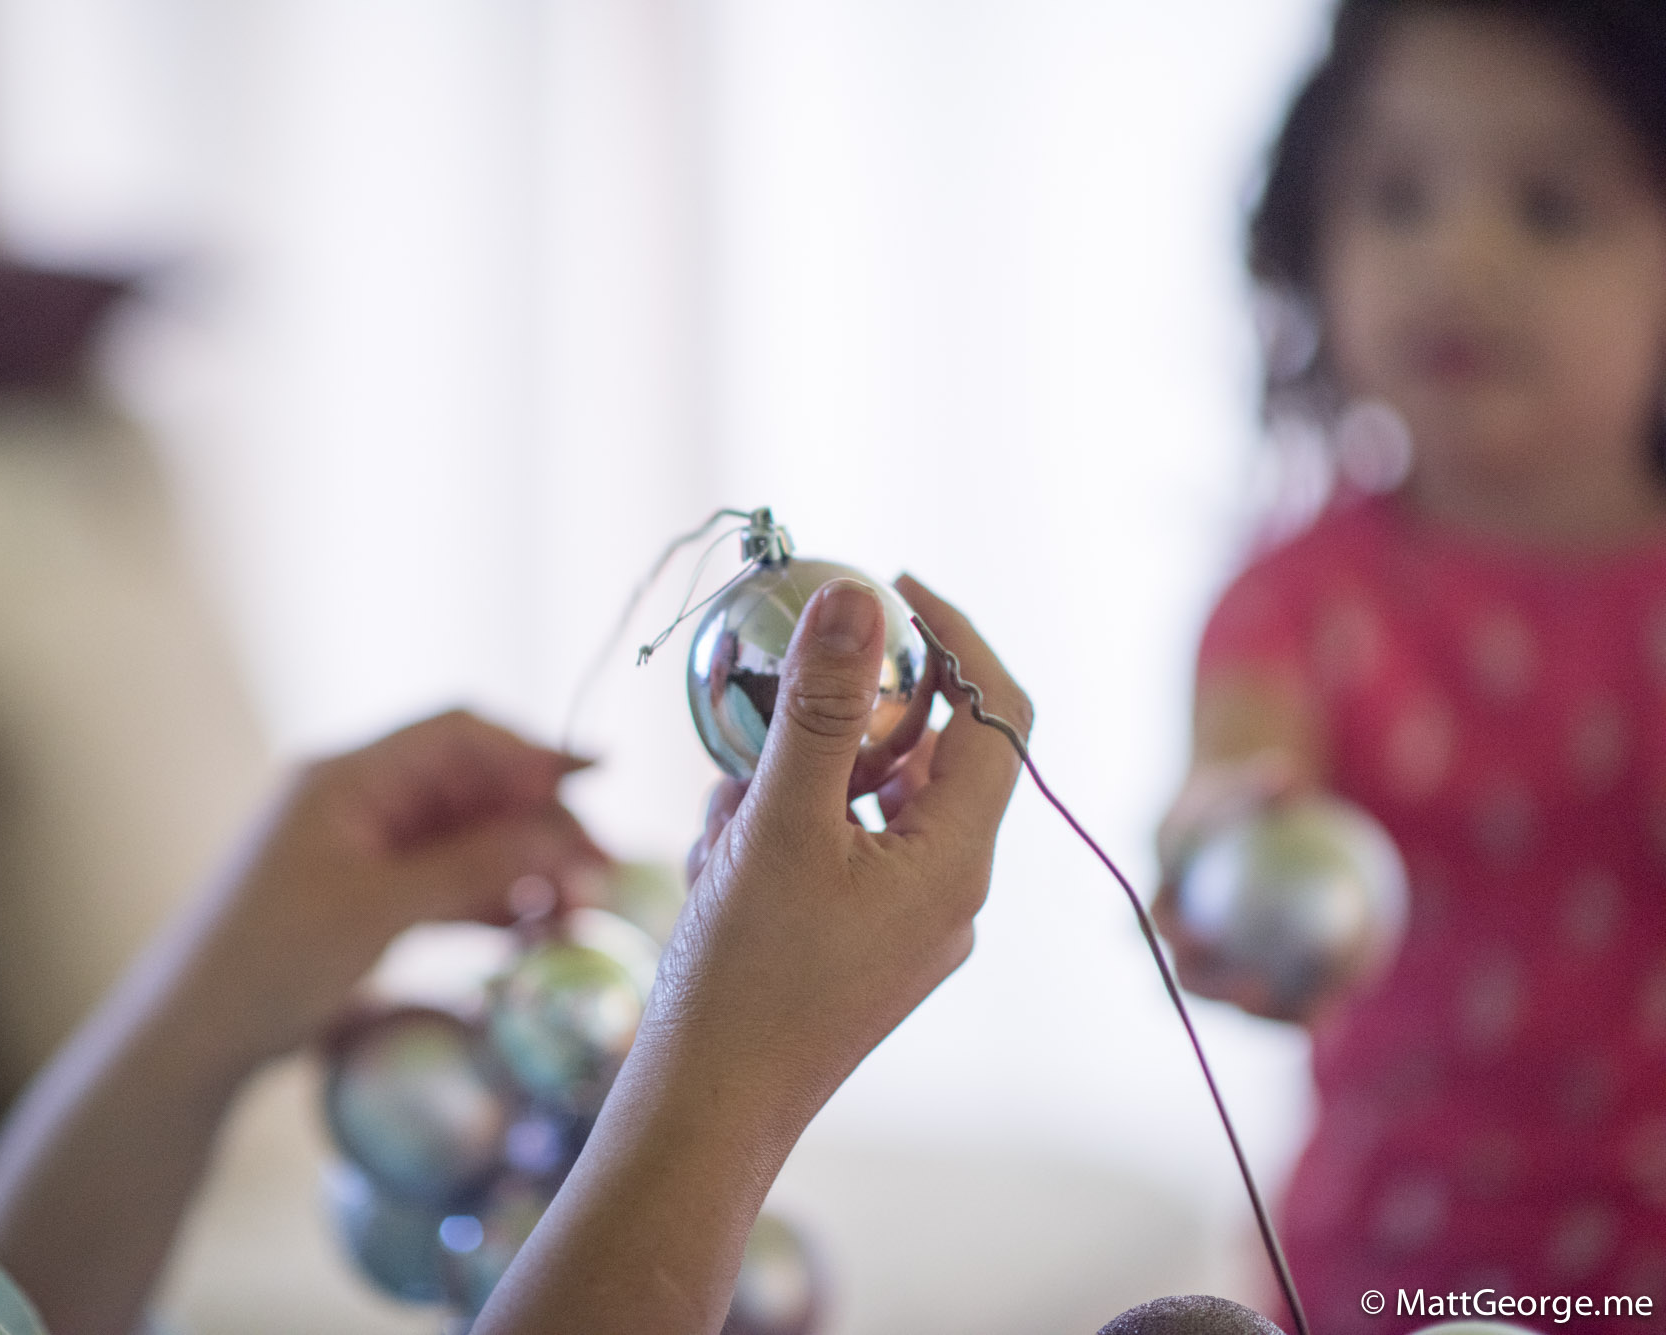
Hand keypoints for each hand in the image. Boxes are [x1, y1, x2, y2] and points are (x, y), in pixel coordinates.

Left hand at [175, 710, 605, 1074]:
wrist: (191, 1038)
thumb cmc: (268, 962)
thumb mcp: (378, 912)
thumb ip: (474, 867)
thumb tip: (565, 838)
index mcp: (348, 775)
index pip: (458, 735)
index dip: (531, 750)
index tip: (598, 776)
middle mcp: (359, 798)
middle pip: (472, 788)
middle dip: (539, 823)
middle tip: (599, 873)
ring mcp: (363, 847)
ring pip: (467, 839)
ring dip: (523, 868)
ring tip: (577, 910)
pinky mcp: (367, 895)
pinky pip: (446, 881)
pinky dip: (490, 900)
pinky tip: (532, 929)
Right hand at [473, 576, 1027, 1334]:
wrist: (705, 1114)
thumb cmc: (745, 976)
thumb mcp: (779, 824)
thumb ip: (823, 708)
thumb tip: (859, 596)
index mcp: (957, 858)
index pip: (999, 712)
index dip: (957, 635)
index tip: (889, 584)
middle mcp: (949, 892)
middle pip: (925, 756)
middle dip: (842, 718)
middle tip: (769, 708)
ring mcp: (905, 928)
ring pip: (865, 806)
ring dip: (793, 782)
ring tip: (722, 813)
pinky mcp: (858, 952)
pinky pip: (834, 856)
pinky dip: (777, 834)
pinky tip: (713, 859)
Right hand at [1152, 750, 1308, 1017]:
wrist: (1236, 833)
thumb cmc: (1236, 804)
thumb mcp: (1241, 787)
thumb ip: (1256, 786)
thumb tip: (1284, 774)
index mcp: (1161, 902)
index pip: (1154, 925)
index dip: (1170, 937)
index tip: (1200, 934)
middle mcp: (1181, 946)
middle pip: (1187, 980)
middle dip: (1216, 992)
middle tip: (1257, 988)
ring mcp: (1217, 971)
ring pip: (1235, 1003)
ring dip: (1265, 1014)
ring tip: (1310, 1014)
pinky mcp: (1252, 983)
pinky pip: (1279, 999)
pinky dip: (1305, 1005)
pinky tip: (1343, 1003)